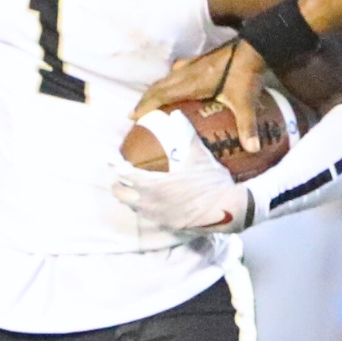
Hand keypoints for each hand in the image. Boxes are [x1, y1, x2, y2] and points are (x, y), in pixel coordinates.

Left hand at [111, 125, 249, 234]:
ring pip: (133, 207)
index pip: (125, 176)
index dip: (116, 167)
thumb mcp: (199, 155)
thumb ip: (186, 134)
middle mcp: (150, 204)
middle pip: (121, 195)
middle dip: (117, 184)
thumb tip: (176, 114)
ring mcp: (158, 217)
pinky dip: (144, 207)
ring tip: (132, 187)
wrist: (229, 210)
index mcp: (154, 185)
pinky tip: (152, 201)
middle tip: (119, 175)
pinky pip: (148, 216)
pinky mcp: (167, 226)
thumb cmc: (212, 182)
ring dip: (129, 197)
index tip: (112, 160)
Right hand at [134, 41, 266, 152]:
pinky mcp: (199, 60)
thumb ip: (247, 125)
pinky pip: (176, 71)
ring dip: (155, 90)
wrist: (254, 46)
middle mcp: (187, 73)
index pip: (162, 94)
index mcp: (192, 83)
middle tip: (135, 114)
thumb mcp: (245, 101)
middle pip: (159, 86)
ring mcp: (192, 64)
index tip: (133, 116)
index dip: (146, 105)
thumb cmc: (245, 73)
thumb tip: (253, 149)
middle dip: (145, 100)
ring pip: (166, 78)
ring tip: (149, 102)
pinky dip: (169, 80)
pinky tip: (173, 84)